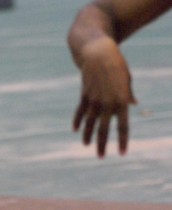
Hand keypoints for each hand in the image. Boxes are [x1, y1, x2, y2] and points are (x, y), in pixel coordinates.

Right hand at [73, 37, 135, 156]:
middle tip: (101, 157)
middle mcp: (107, 103)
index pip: (122, 126)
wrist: (98, 53)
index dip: (122, 141)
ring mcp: (94, 99)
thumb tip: (133, 105)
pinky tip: (75, 130)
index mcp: (121, 101)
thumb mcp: (127, 80)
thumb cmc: (117, 65)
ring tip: (86, 146)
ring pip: (90, 121)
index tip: (121, 153)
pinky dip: (78, 120)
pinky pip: (80, 110)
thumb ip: (128, 94)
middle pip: (103, 128)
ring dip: (88, 135)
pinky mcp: (84, 93)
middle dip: (102, 143)